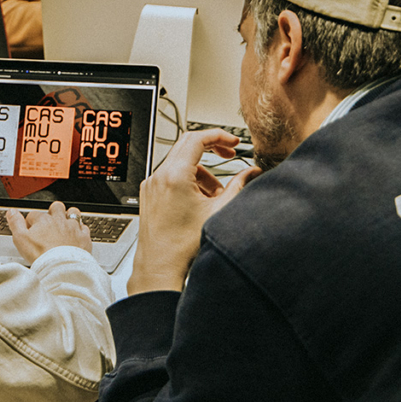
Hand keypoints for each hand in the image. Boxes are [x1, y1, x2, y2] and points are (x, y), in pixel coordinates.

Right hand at [7, 201, 90, 263]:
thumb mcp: (20, 239)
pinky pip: (84, 227)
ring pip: (73, 213)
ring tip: (65, 223)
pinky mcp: (83, 237)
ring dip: (69, 216)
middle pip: (56, 207)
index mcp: (43, 220)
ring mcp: (73, 228)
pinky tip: (77, 234)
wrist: (61, 267)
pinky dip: (80, 230)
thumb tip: (11, 212)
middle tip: (49, 221)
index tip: (30, 228)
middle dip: (52, 212)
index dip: (31, 222)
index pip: (34, 215)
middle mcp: (59, 221)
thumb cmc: (42, 255)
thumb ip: (15, 223)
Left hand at [127, 129, 261, 294]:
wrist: (160, 266)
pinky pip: (170, 176)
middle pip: (186, 145)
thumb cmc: (182, 246)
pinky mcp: (149, 194)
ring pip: (179, 163)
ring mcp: (151, 185)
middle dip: (211, 149)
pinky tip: (200, 200)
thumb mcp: (218, 212)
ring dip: (201, 171)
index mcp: (174, 176)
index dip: (219, 135)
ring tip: (216, 193)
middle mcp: (158, 177)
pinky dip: (188, 180)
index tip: (233, 141)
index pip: (197, 138)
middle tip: (229, 154)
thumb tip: (251, 173)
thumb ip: (239, 187)